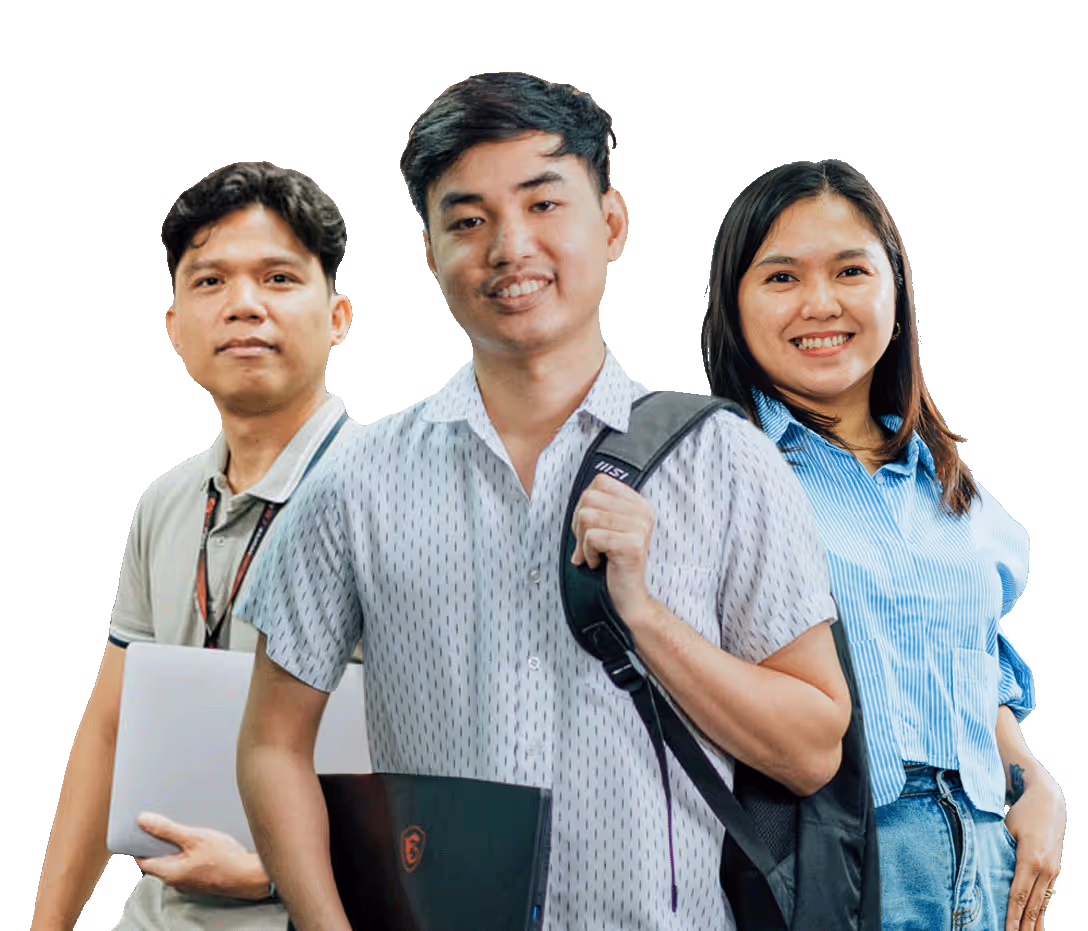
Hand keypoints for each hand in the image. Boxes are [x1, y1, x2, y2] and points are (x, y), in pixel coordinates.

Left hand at [134, 812, 271, 899]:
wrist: (250, 876)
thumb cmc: (225, 859)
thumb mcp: (195, 838)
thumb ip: (167, 830)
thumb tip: (143, 821)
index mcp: (169, 873)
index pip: (142, 859)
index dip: (140, 843)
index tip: (142, 828)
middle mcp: (176, 881)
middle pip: (158, 860)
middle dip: (160, 842)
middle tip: (168, 824)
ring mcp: (189, 882)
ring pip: (174, 862)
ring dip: (177, 847)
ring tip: (189, 832)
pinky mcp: (201, 880)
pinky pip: (187, 865)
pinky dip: (189, 853)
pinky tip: (202, 844)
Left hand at [570, 474, 656, 625]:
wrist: (628, 597)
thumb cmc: (612, 563)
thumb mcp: (607, 527)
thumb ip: (598, 507)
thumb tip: (580, 495)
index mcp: (638, 503)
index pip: (600, 481)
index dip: (585, 503)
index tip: (589, 527)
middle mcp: (642, 511)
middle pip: (589, 497)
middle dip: (578, 524)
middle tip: (588, 545)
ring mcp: (639, 527)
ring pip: (587, 516)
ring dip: (582, 541)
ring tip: (593, 555)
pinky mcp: (632, 544)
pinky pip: (591, 537)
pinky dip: (587, 553)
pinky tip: (598, 563)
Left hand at [1004, 772, 1064, 930]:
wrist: (1050, 801)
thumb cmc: (1022, 813)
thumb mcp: (1006, 829)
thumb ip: (999, 850)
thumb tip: (985, 868)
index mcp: (1030, 859)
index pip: (1018, 894)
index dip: (1011, 914)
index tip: (1006, 930)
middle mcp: (1045, 869)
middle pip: (1033, 904)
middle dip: (1024, 926)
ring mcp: (1053, 871)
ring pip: (1043, 904)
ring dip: (1035, 924)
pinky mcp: (1056, 870)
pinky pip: (1048, 896)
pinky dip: (1042, 911)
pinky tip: (1038, 924)